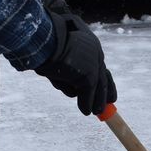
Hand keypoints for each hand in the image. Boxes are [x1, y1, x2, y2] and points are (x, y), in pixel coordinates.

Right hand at [34, 0, 117, 115]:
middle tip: (108, 102)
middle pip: (102, 76)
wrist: (41, 39)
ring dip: (94, 100)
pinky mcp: (89, 77)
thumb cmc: (43, 43)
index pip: (98, 62)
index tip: (105, 85)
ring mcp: (93, 63)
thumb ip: (66, 64)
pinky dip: (85, 103)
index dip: (102, 76)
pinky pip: (87, 95)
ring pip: (95, 87)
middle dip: (104, 92)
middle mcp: (94, 50)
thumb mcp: (57, 51)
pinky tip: (85, 111)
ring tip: (96, 110)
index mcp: (88, 40)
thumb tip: (70, 82)